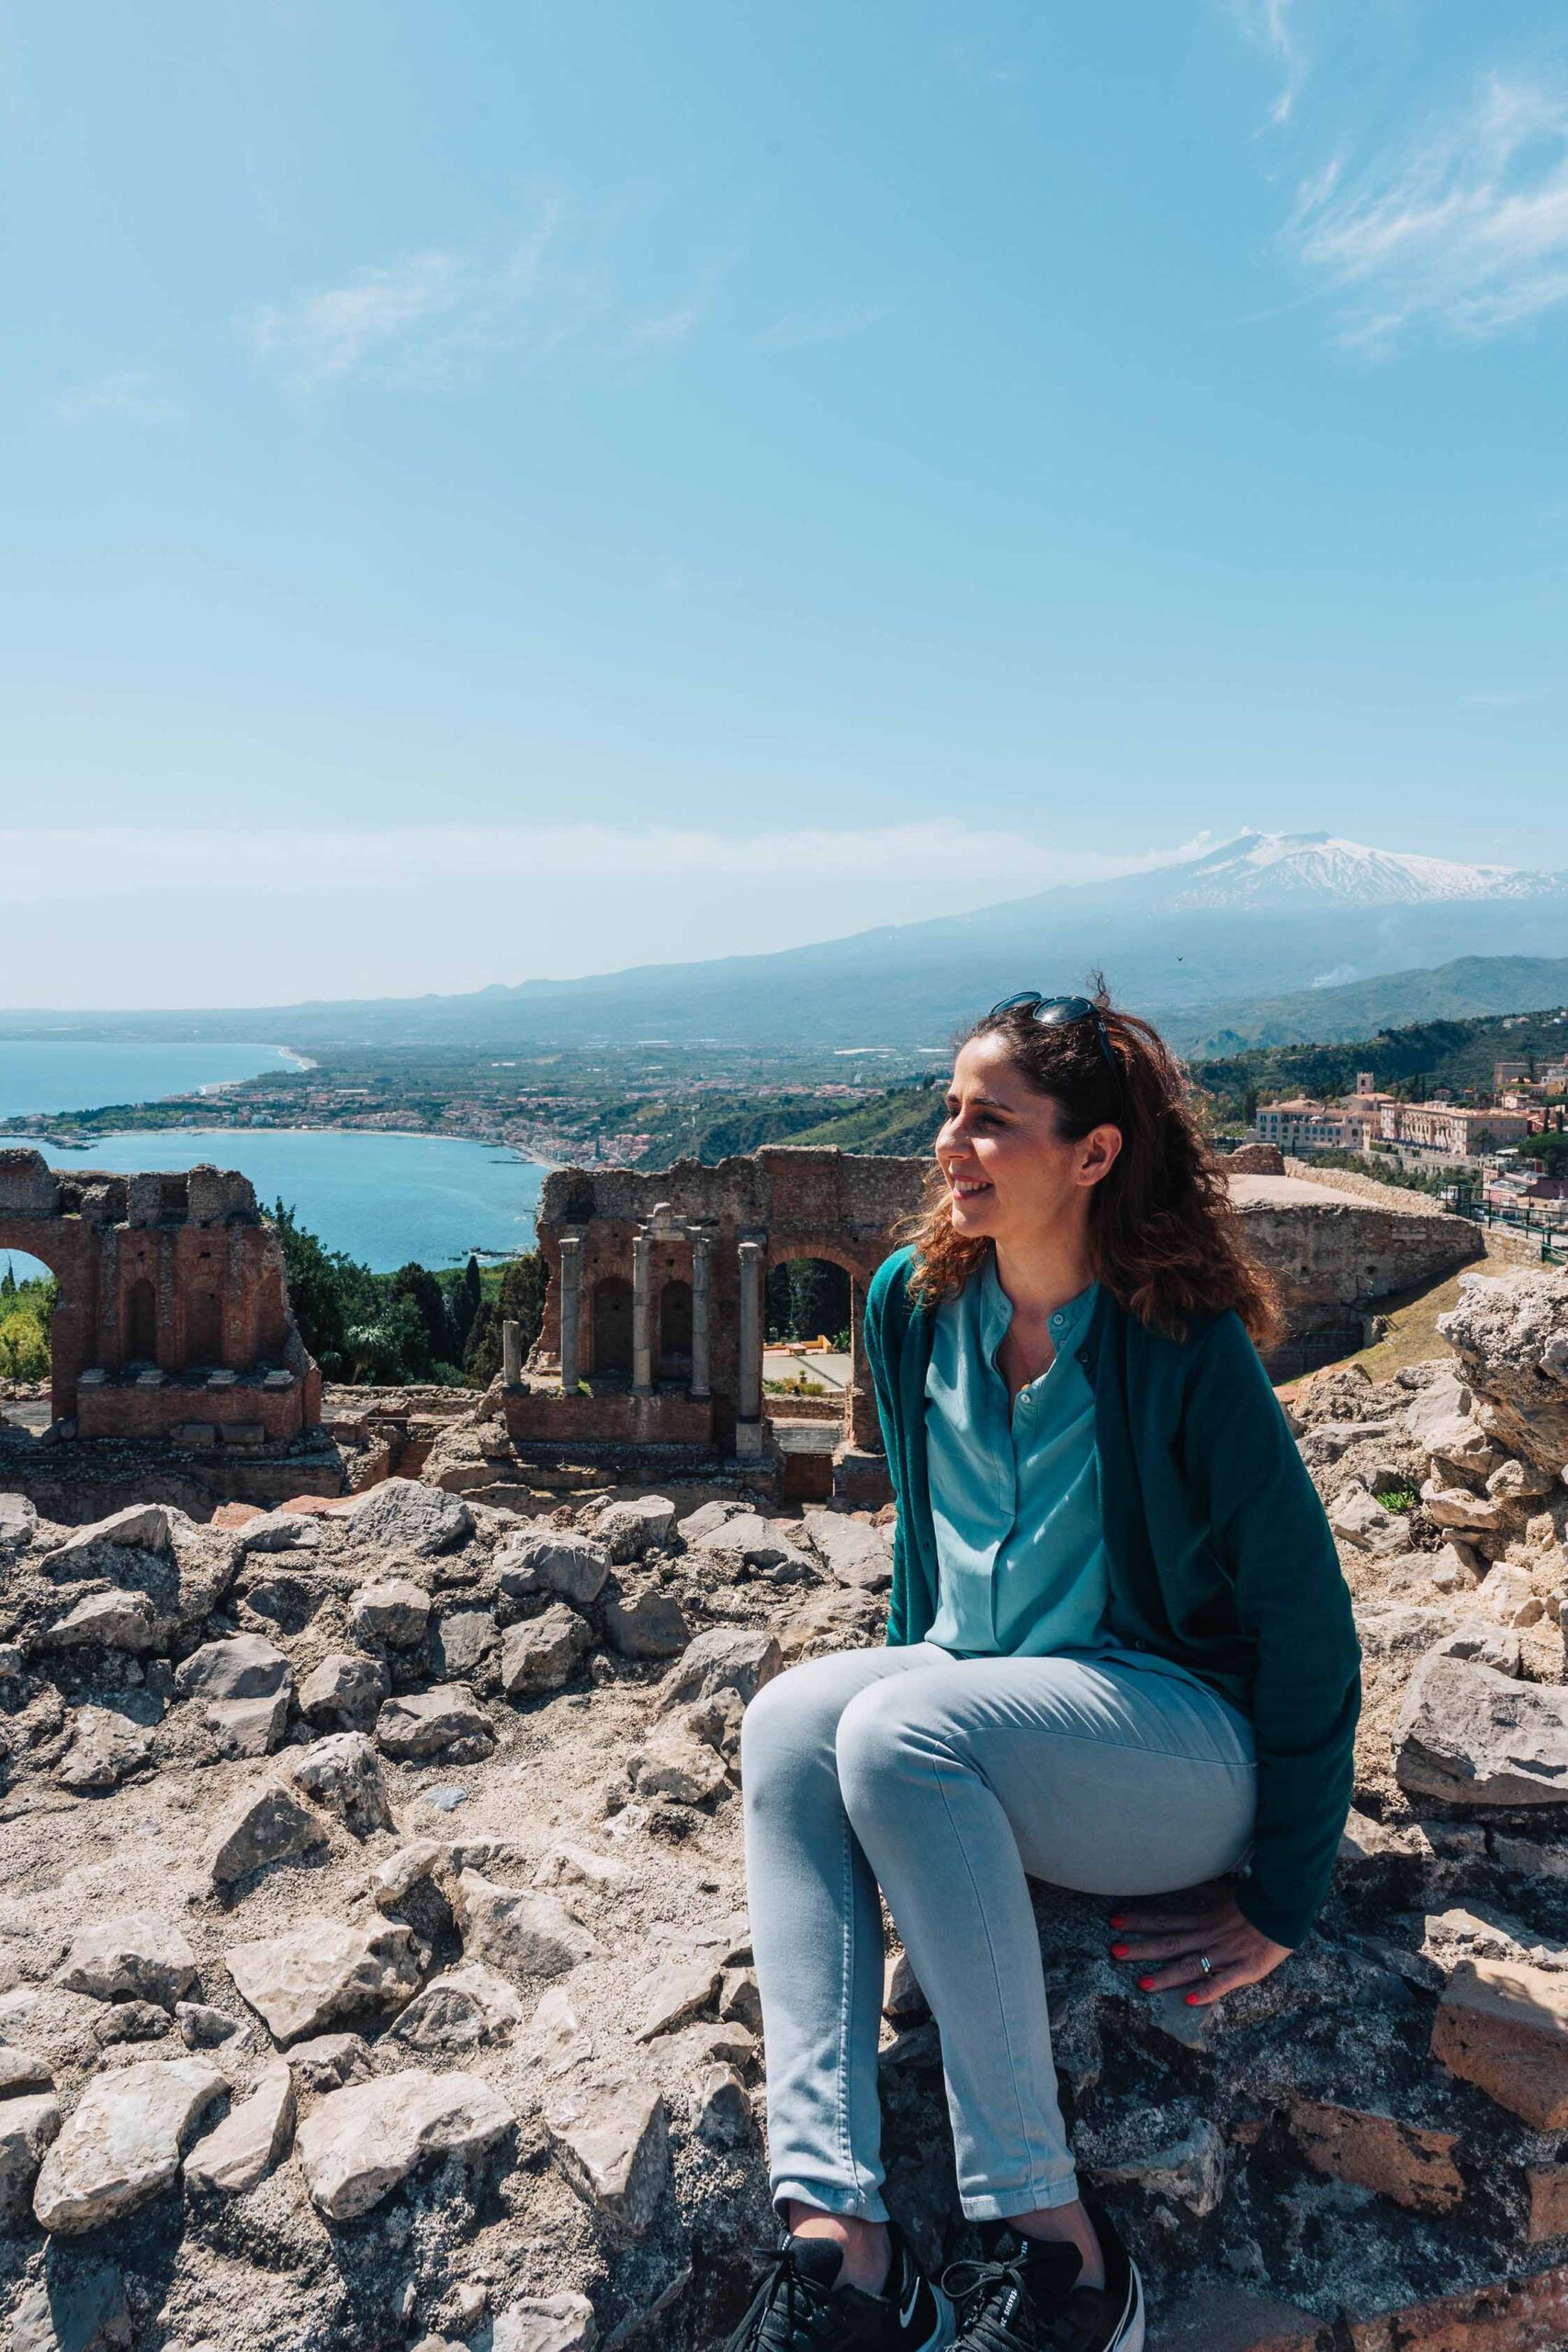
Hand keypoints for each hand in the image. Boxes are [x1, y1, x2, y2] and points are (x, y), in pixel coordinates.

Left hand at [1107, 1888, 1291, 2006]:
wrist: (1286, 1907)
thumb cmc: (1255, 1903)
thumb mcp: (1223, 1894)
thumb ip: (1202, 1892)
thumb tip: (1186, 1880)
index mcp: (1202, 1920)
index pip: (1165, 1921)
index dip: (1139, 1922)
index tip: (1114, 1922)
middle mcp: (1208, 1937)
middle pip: (1170, 1944)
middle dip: (1141, 1949)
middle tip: (1114, 1952)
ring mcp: (1225, 1954)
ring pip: (1190, 1965)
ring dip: (1166, 1976)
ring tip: (1142, 1984)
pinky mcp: (1246, 1969)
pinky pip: (1224, 1980)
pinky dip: (1207, 1990)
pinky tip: (1190, 2000)